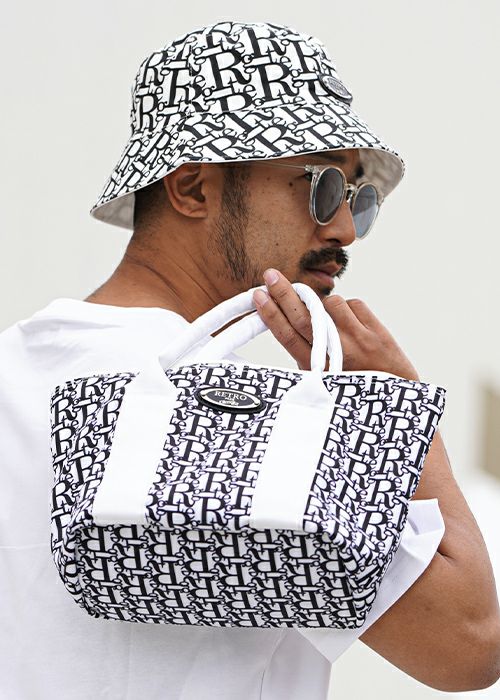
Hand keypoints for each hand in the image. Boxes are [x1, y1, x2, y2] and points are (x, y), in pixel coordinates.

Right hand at [253, 268, 419, 379]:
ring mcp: (358, 340)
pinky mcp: (376, 331)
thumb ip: (307, 354)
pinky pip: (354, 304)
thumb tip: (290, 321)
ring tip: (331, 319)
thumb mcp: (323, 380)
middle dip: (284, 294)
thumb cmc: (355, 387)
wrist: (395, 397)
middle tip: (270, 275)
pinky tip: (351, 323)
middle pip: (303, 317)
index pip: (289, 336)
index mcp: (318, 369)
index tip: (259, 296)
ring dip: (325, 304)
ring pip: (331, 304)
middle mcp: (337, 353)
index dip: (271, 314)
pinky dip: (348, 308)